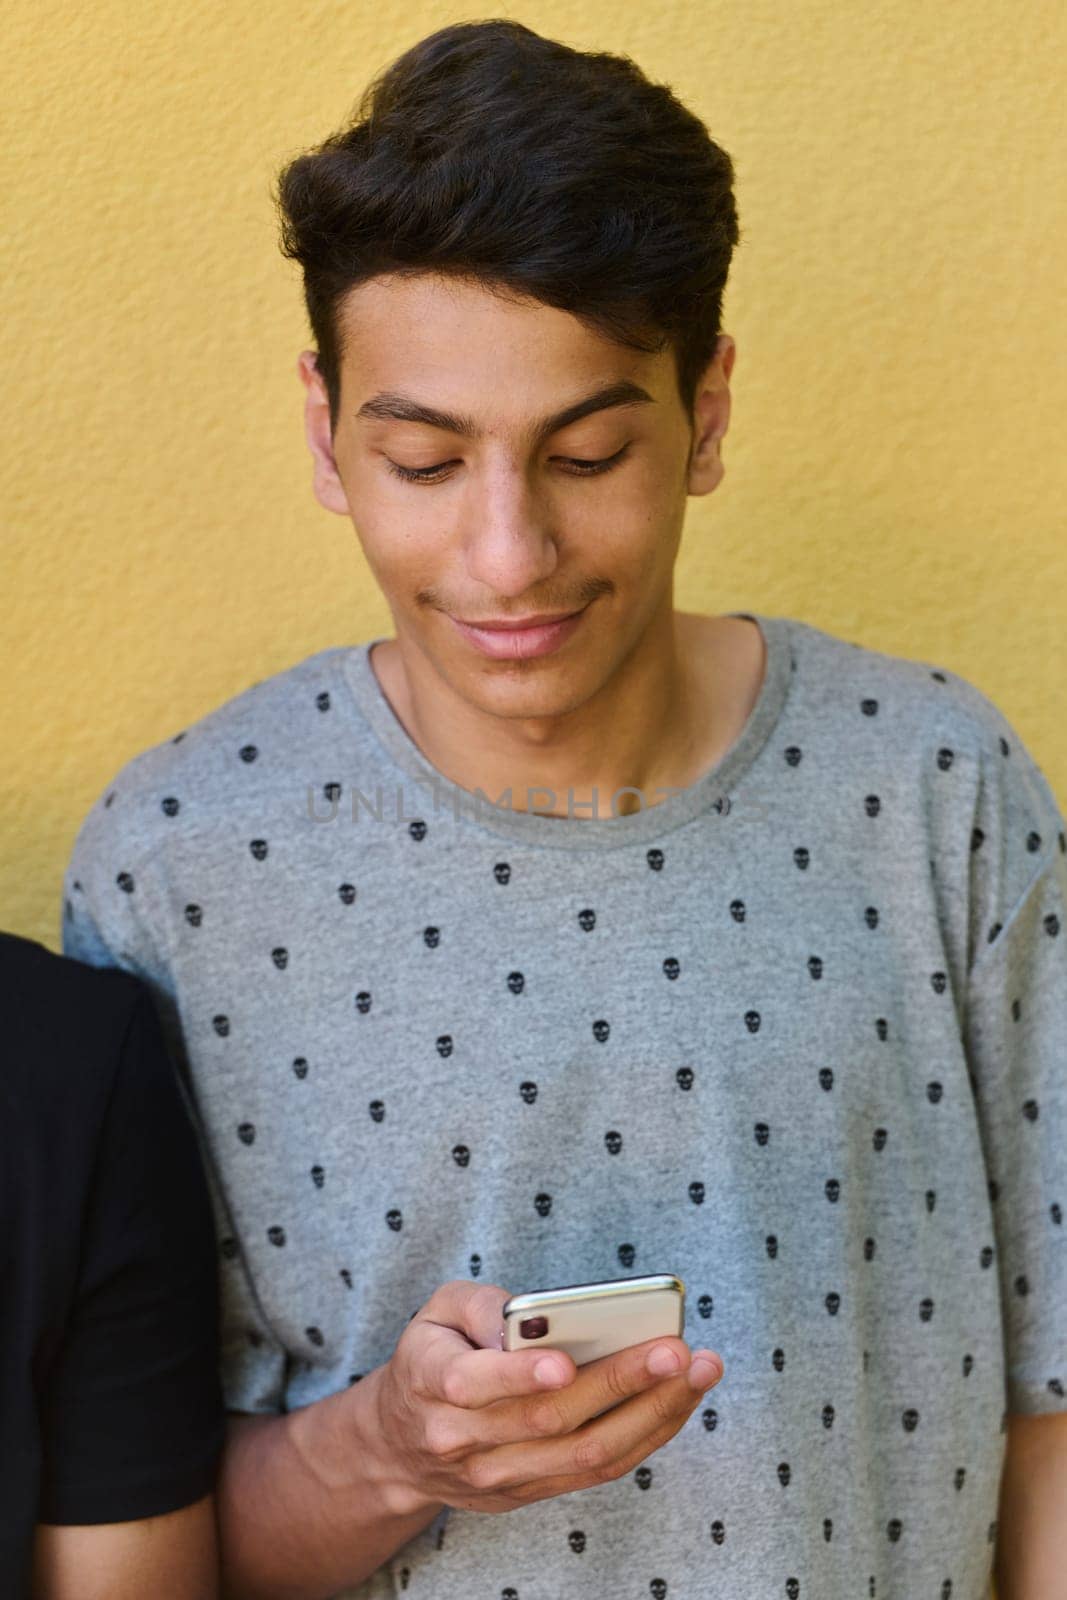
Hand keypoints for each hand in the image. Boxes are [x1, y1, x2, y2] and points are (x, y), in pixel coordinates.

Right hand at [361, 1279, 723, 1515]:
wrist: (400, 1444)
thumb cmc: (433, 1355)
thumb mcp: (435, 1312)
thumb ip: (479, 1305)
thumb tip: (534, 1316)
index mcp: (431, 1384)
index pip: (473, 1385)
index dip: (520, 1375)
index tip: (566, 1363)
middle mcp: (464, 1439)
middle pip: (549, 1420)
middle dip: (619, 1382)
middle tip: (673, 1350)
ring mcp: (499, 1476)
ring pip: (583, 1454)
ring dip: (650, 1413)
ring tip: (697, 1371)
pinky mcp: (529, 1492)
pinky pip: (595, 1471)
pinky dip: (645, 1434)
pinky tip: (680, 1399)